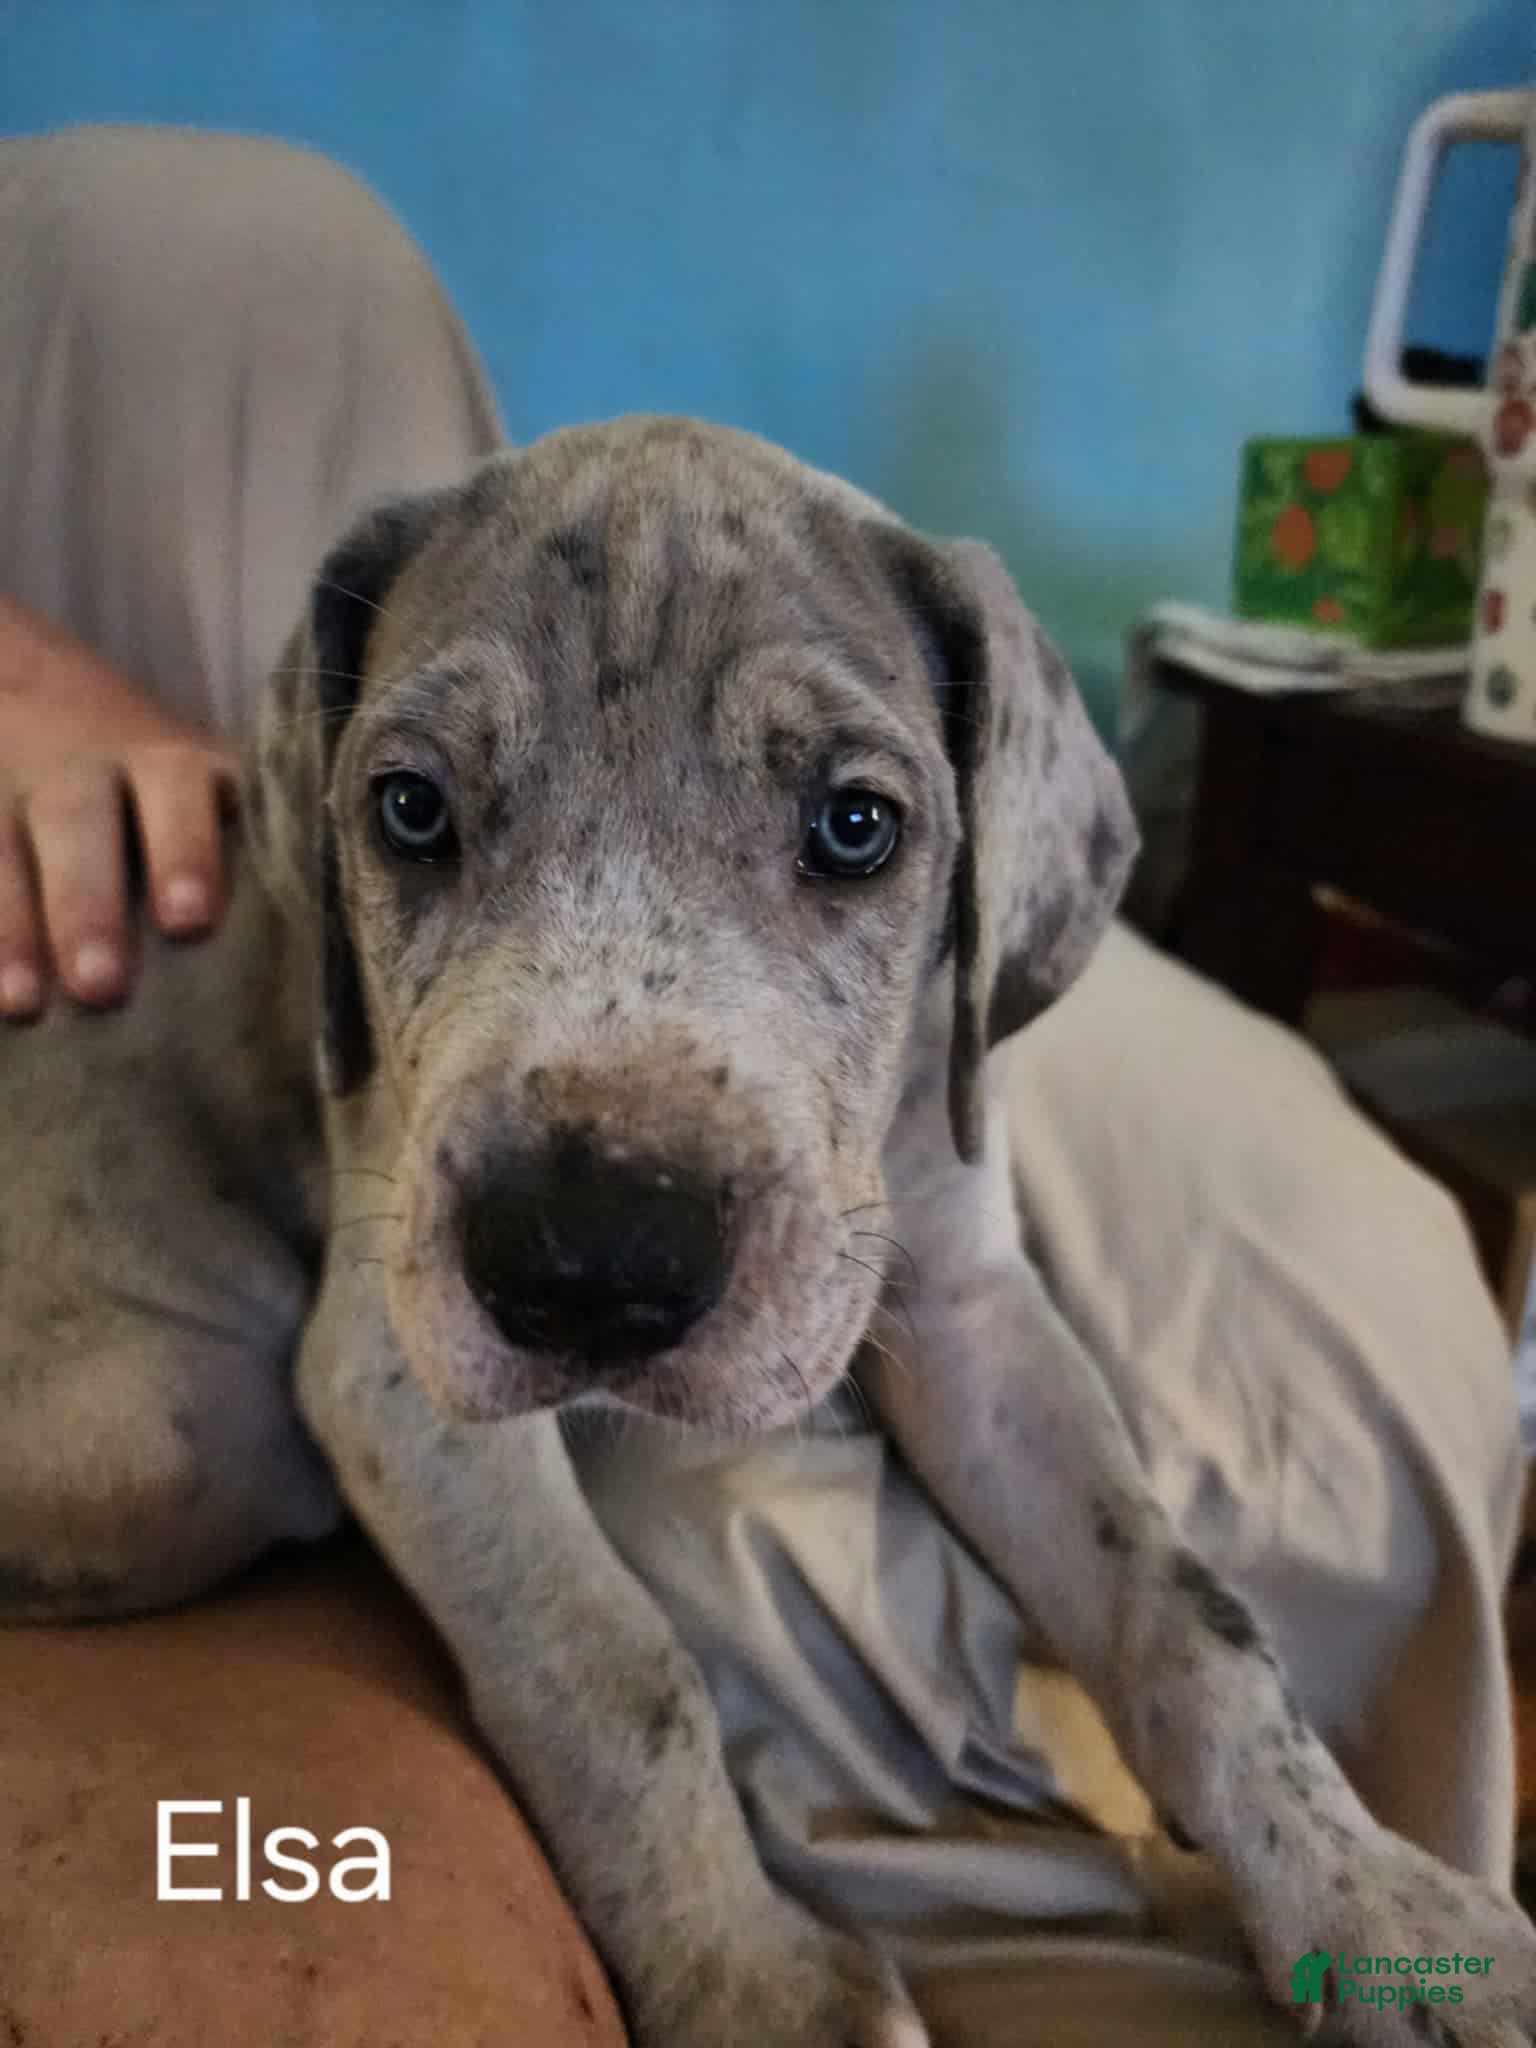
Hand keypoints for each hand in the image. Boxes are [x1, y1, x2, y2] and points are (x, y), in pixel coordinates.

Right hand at [0, 597, 237, 1013]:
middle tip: (102, 987)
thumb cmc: (162, 788)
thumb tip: (311, 970)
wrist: (35, 693)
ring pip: (2, 849)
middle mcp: (84, 770)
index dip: (185, 851)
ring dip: (12, 926)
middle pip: (80, 825)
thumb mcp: (201, 788)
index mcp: (168, 764)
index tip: (190, 919)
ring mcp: (9, 789)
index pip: (179, 796)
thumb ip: (248, 850)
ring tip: (24, 1003)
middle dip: (89, 906)